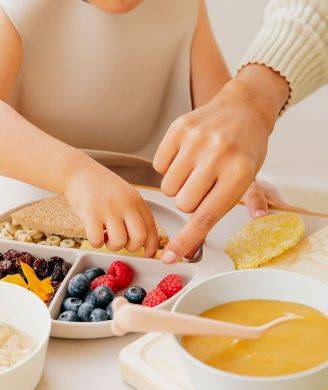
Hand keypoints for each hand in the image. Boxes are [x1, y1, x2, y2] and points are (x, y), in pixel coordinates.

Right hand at [65, 159, 158, 256]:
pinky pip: (97, 241)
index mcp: (137, 201)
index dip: (151, 246)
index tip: (146, 254)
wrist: (79, 172)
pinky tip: (93, 233)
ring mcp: (108, 209)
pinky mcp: (90, 213)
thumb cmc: (102, 187)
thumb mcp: (126, 195)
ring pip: (118, 242)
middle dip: (131, 248)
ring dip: (111, 245)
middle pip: (139, 238)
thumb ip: (135, 214)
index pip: (152, 229)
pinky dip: (95, 243)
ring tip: (105, 235)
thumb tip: (144, 241)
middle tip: (121, 242)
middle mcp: (126, 204)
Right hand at [153, 65, 289, 262]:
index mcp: (239, 172)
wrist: (241, 105)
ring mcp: (196, 141)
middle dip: (190, 200)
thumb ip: (251, 198)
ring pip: (169, 187)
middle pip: (183, 204)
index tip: (170, 256)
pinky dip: (168, 166)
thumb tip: (257, 218)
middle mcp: (217, 156)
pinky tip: (184, 156)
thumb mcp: (253, 173)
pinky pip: (159, 165)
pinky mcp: (178, 129)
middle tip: (203, 185)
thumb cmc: (246, 144)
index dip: (186, 240)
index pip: (205, 216)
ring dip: (178, 185)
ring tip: (194, 170)